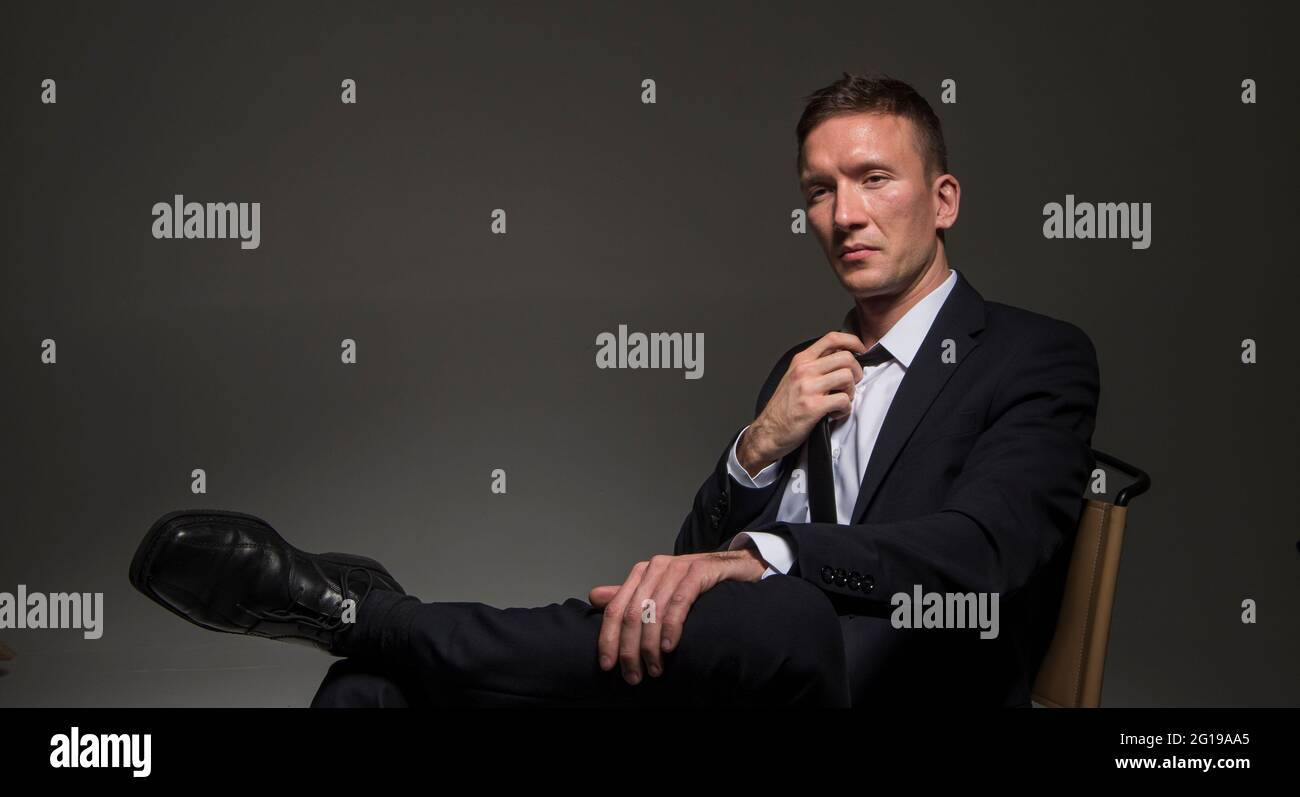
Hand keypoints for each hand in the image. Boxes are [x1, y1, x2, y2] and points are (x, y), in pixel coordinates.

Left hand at [588, 548, 767, 684]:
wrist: (736, 567)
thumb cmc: (696, 584)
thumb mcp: (660, 591)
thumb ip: (629, 596)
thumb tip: (594, 597)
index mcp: (641, 573)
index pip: (615, 609)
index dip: (608, 639)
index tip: (608, 666)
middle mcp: (656, 568)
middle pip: (631, 613)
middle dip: (630, 649)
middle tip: (634, 676)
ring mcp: (677, 567)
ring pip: (653, 610)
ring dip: (650, 645)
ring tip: (655, 669)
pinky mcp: (699, 570)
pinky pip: (680, 600)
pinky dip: (671, 626)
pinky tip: (670, 647)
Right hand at [738, 331, 867, 475]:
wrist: (767, 432)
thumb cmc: (783, 408)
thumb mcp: (794, 378)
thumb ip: (814, 366)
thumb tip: (840, 358)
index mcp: (801, 361)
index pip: (832, 338)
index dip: (853, 341)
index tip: (860, 350)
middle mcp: (804, 370)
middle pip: (846, 357)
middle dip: (856, 371)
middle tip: (851, 384)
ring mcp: (808, 387)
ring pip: (847, 377)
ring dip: (851, 392)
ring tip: (841, 401)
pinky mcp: (813, 406)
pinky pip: (844, 400)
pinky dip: (845, 409)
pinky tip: (835, 413)